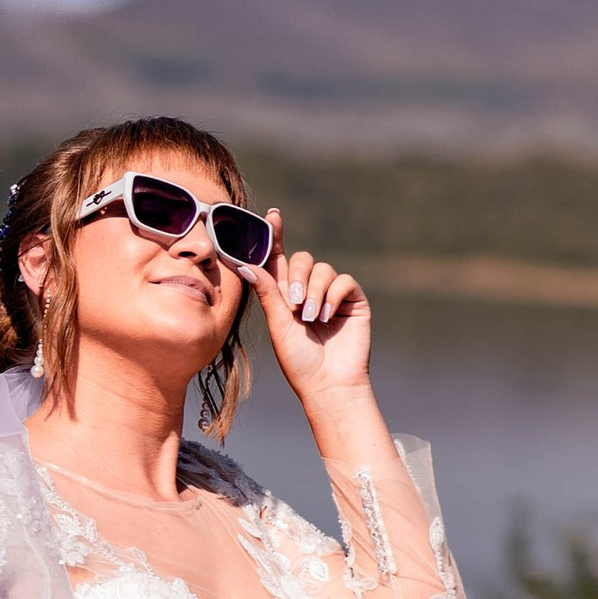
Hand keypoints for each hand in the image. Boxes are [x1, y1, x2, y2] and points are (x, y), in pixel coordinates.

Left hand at [245, 210, 375, 408]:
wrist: (328, 384)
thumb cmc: (299, 360)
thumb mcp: (277, 324)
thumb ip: (267, 291)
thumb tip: (245, 263)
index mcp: (285, 295)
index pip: (278, 258)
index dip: (275, 236)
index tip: (272, 214)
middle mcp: (308, 291)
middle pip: (302, 260)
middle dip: (296, 278)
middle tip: (295, 305)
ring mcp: (332, 295)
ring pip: (322, 269)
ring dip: (314, 291)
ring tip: (311, 318)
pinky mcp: (352, 301)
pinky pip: (344, 280)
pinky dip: (333, 295)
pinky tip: (327, 317)